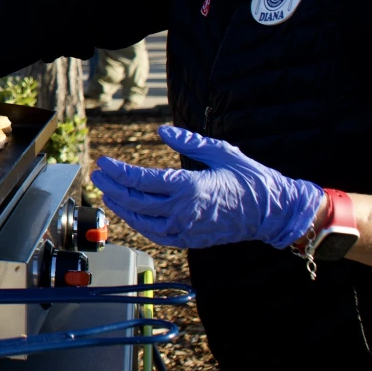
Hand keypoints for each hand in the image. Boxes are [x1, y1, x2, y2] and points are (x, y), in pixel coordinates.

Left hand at [90, 126, 322, 249]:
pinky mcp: (191, 240)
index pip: (141, 180)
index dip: (118, 171)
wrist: (272, 212)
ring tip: (108, 194)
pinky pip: (157, 235)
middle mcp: (184, 211)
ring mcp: (186, 229)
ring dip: (121, 207)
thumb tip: (163, 130)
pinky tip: (131, 215)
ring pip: (142, 221)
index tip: (104, 162)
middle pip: (136, 201)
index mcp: (189, 187)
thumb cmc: (250, 178)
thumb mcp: (220, 151)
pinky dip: (139, 225)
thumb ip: (188, 141)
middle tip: (99, 175)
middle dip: (112, 187)